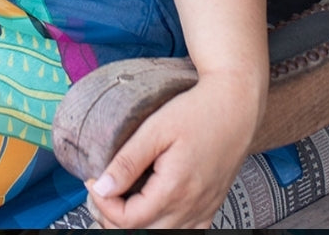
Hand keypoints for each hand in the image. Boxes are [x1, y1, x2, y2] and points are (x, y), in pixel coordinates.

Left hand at [84, 71, 262, 228]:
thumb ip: (127, 161)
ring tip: (119, 200)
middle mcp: (191, 207)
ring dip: (136, 225)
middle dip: (114, 218)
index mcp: (175, 189)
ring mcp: (204, 210)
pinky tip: (151, 210)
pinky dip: (163, 227)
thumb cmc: (197, 111)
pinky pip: (186, 233)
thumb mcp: (156, 129)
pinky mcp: (211, 206)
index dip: (103, 204)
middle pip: (143, 234)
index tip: (93, 179)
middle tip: (102, 191)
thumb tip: (101, 187)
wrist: (235, 106)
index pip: (129, 219)